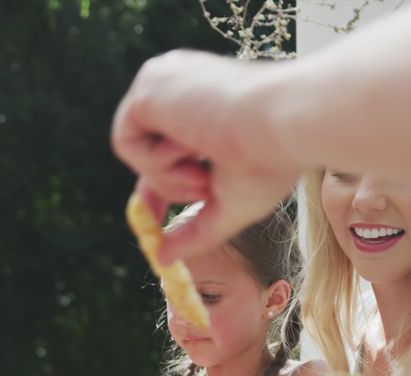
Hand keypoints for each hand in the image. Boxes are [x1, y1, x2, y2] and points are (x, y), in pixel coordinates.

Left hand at [111, 50, 300, 260]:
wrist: (285, 125)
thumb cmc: (273, 159)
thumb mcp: (231, 203)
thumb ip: (196, 231)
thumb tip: (162, 260)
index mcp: (202, 100)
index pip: (161, 142)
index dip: (154, 183)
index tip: (152, 221)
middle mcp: (179, 84)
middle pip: (144, 149)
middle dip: (169, 184)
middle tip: (204, 184)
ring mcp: (163, 80)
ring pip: (133, 148)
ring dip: (167, 176)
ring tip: (203, 168)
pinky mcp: (149, 84)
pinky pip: (124, 141)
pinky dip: (153, 162)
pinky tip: (189, 148)